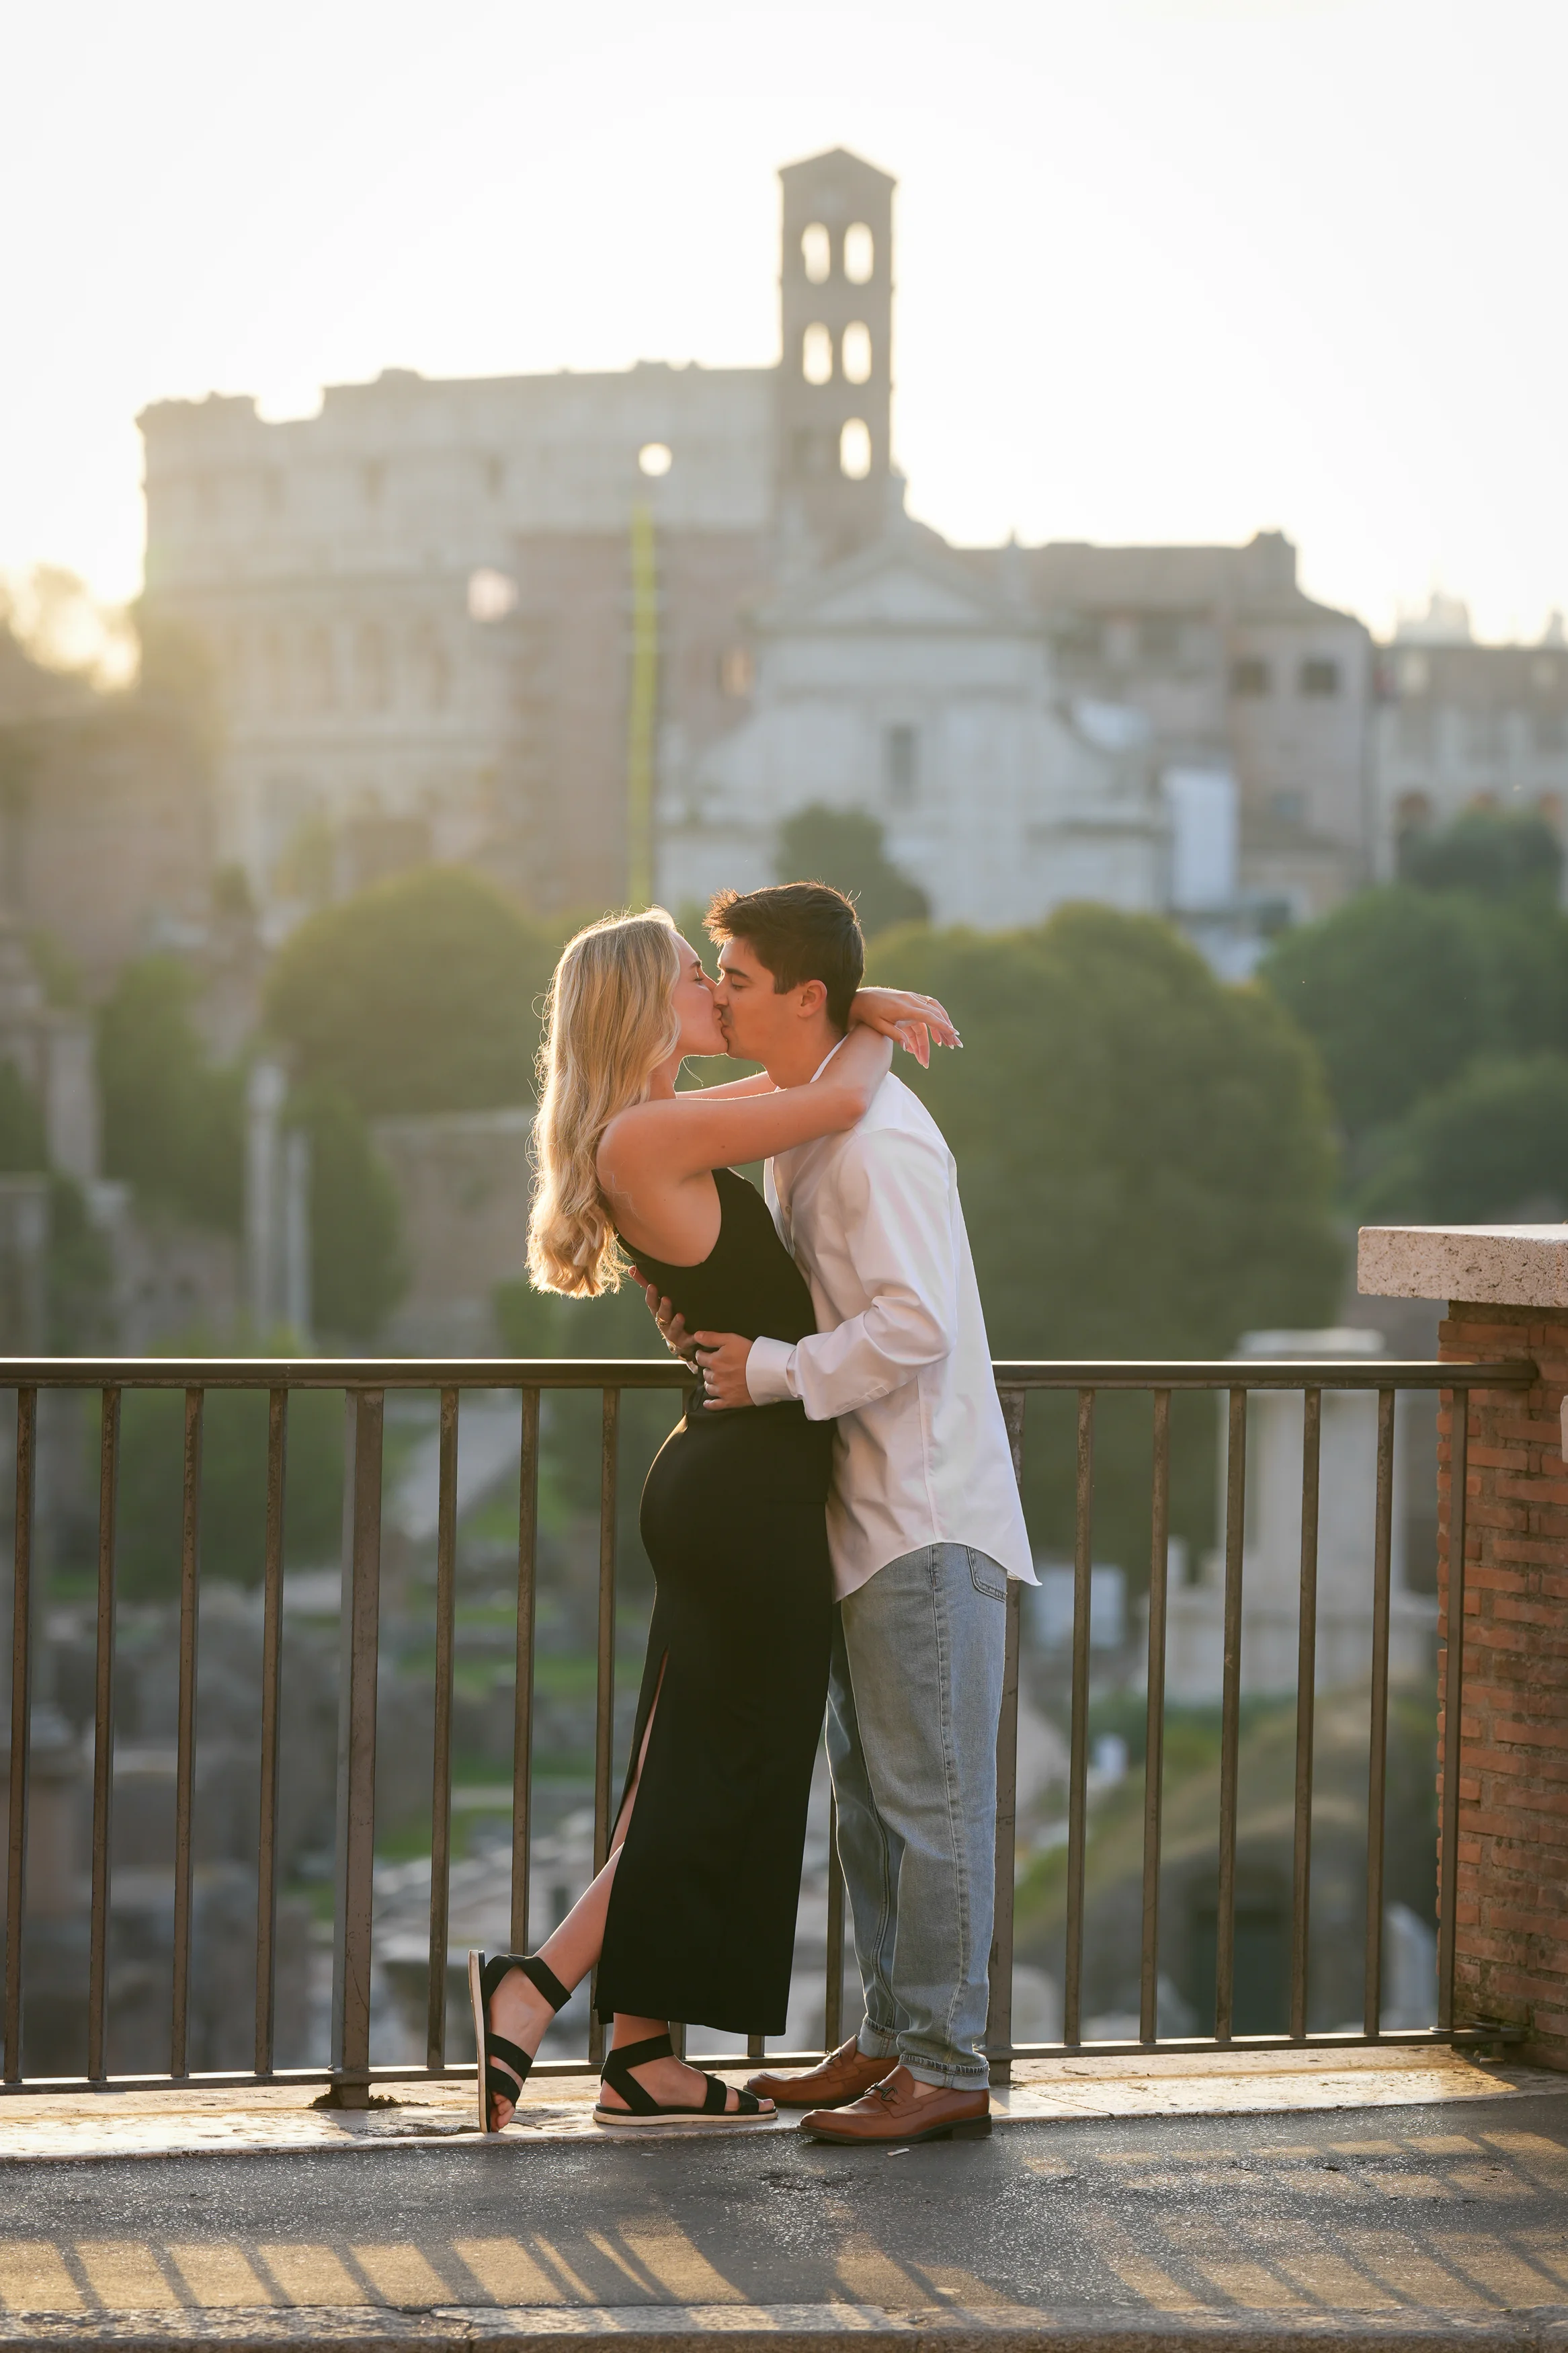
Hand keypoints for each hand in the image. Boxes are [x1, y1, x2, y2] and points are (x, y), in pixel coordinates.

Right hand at [637, 1275, 695, 1362]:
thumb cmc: (669, 1316)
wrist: (681, 1342)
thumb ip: (646, 1284)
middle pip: (662, 1315)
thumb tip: (632, 1268)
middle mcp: (664, 1323)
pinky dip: (694, 1338)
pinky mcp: (687, 1341)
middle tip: (666, 1299)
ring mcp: (674, 1333)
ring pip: (674, 1328)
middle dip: (664, 1308)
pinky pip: (691, 1340)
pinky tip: (697, 1334)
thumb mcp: (658, 1302)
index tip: (652, 1285)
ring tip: (680, 1316)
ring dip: (677, 1322)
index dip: (651, 1295)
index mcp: (657, 1312)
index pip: (652, 1303)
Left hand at [692, 1330, 754, 1409]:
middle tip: (714, 1367)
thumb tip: (696, 1336)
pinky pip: (715, 1405)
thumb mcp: (731, 1339)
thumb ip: (712, 1338)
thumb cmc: (751, 1354)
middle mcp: (716, 1377)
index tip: (703, 1354)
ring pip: (709, 1388)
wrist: (767, 1372)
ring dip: (710, 1383)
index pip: (700, 1358)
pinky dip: (710, 1404)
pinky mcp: (730, 1401)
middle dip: (708, 1369)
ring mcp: (722, 1390)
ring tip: (715, 1380)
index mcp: (715, 1361)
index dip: (701, 1354)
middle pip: (705, 1373)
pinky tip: (708, 1402)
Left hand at [847, 986, 961, 1068]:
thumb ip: (893, 1035)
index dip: (942, 1026)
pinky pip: (924, 1013)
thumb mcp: (878, 1026)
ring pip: (932, 1012)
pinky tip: (930, 1041)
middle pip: (935, 1014)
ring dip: (939, 1028)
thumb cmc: (867, 1014)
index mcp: (904, 1007)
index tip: (953, 1034)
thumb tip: (907, 1048)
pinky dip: (930, 1026)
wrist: (859, 999)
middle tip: (954, 1045)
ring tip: (944, 1045)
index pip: (928, 1016)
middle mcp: (910, 1000)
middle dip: (945, 1030)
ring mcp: (911, 999)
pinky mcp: (909, 1001)